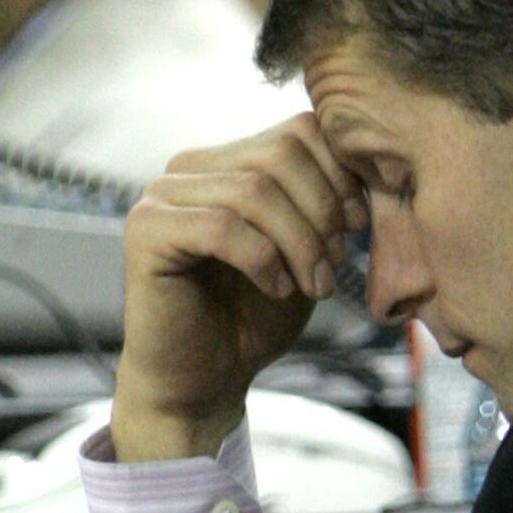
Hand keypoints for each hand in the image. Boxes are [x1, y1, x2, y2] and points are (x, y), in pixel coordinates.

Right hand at [112, 114, 362, 459]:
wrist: (205, 382)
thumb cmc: (254, 319)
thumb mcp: (306, 253)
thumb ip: (325, 205)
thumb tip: (365, 168)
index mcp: (229, 161)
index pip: (298, 130)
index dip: (340, 176)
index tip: (357, 228)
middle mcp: (191, 168)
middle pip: (281, 154)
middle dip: (323, 213)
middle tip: (333, 267)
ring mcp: (163, 196)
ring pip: (254, 190)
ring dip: (300, 243)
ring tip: (313, 285)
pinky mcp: (146, 232)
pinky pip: (220, 226)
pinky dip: (263, 260)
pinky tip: (277, 288)